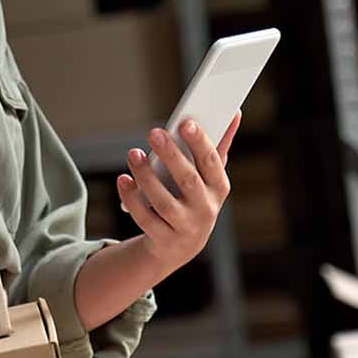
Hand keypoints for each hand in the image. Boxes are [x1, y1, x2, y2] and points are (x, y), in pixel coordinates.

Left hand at [117, 112, 240, 269]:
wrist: (179, 246)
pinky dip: (132, 198)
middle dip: (171, 155)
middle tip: (154, 132)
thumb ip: (218, 145)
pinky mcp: (162, 238)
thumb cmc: (195, 199)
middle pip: (188, 180)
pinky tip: (123, 179)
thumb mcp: (209, 177)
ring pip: (163, 201)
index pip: (211, 162)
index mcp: (219, 188)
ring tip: (134, 153)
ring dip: (146, 176)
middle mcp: (205, 209)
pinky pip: (144, 217)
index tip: (185, 122)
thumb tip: (234, 111)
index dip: (200, 142)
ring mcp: (184, 227)